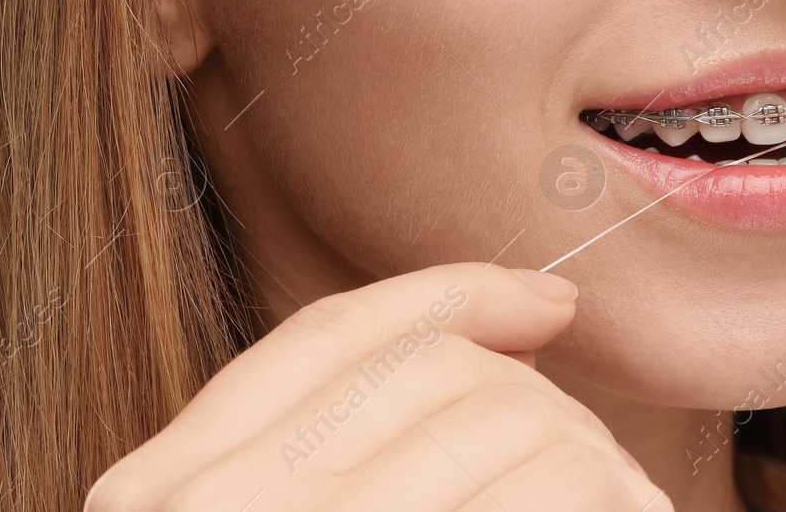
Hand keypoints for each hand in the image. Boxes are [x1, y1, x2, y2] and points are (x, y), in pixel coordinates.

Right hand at [84, 265, 670, 510]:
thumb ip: (352, 446)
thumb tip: (527, 318)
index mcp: (162, 491)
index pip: (326, 335)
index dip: (451, 295)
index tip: (551, 297)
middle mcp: (205, 506)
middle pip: (434, 370)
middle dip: (543, 402)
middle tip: (606, 476)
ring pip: (509, 418)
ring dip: (593, 465)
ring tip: (623, 508)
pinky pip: (550, 483)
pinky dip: (610, 494)